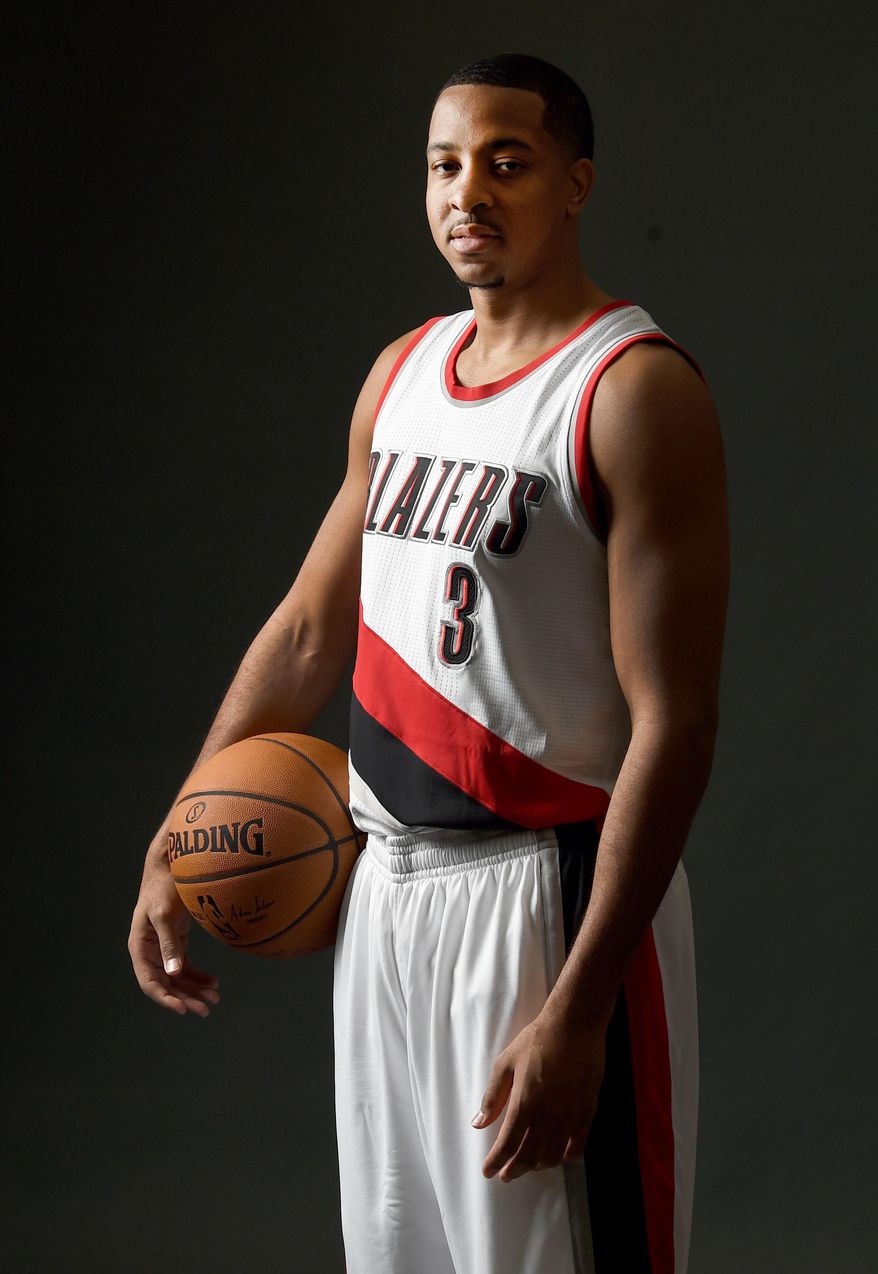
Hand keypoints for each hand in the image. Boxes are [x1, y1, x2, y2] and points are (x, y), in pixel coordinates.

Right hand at [128, 845, 219, 1016]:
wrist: (172, 865)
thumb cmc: (164, 887)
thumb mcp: (164, 915)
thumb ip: (168, 944)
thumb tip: (173, 973)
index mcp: (140, 946)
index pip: (149, 981)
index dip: (164, 998)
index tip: (182, 1009)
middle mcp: (149, 950)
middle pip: (166, 984)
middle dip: (185, 998)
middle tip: (206, 1009)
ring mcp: (163, 946)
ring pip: (177, 977)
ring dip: (194, 990)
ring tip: (215, 998)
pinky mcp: (176, 940)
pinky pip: (185, 965)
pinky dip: (198, 975)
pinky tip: (213, 982)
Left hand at [472, 1010, 606, 1181]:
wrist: (575, 1025)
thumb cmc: (537, 1040)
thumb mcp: (505, 1063)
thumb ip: (492, 1096)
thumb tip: (479, 1123)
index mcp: (524, 1103)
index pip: (507, 1145)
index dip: (496, 1162)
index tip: (488, 1172)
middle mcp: (547, 1115)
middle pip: (529, 1156)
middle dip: (514, 1170)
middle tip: (506, 1175)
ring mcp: (570, 1115)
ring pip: (553, 1155)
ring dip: (538, 1165)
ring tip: (529, 1165)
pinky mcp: (587, 1111)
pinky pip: (577, 1145)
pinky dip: (565, 1156)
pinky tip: (557, 1155)